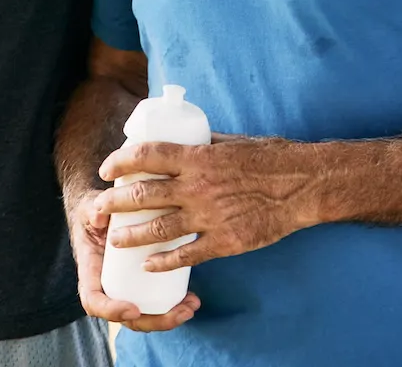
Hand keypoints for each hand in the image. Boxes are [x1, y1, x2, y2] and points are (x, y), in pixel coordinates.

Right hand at [67, 191, 200, 332]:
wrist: (101, 210)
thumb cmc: (93, 212)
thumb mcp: (89, 207)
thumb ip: (92, 210)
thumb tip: (100, 215)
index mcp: (91, 271)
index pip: (93, 300)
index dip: (111, 310)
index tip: (134, 308)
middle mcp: (106, 286)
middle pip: (126, 318)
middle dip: (154, 321)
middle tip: (181, 312)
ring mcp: (124, 288)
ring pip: (143, 315)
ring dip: (168, 318)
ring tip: (191, 306)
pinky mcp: (140, 284)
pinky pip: (153, 304)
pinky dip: (172, 306)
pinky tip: (192, 299)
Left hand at [95, 138, 317, 273]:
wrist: (304, 185)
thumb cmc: (270, 158)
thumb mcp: (230, 141)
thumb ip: (202, 143)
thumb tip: (179, 137)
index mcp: (197, 157)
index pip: (146, 155)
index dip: (119, 160)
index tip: (106, 168)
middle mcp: (197, 187)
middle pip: (143, 194)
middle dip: (113, 203)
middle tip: (98, 210)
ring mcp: (210, 216)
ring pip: (158, 229)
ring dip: (131, 236)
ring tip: (115, 240)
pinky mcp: (225, 241)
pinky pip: (187, 254)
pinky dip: (164, 261)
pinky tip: (149, 264)